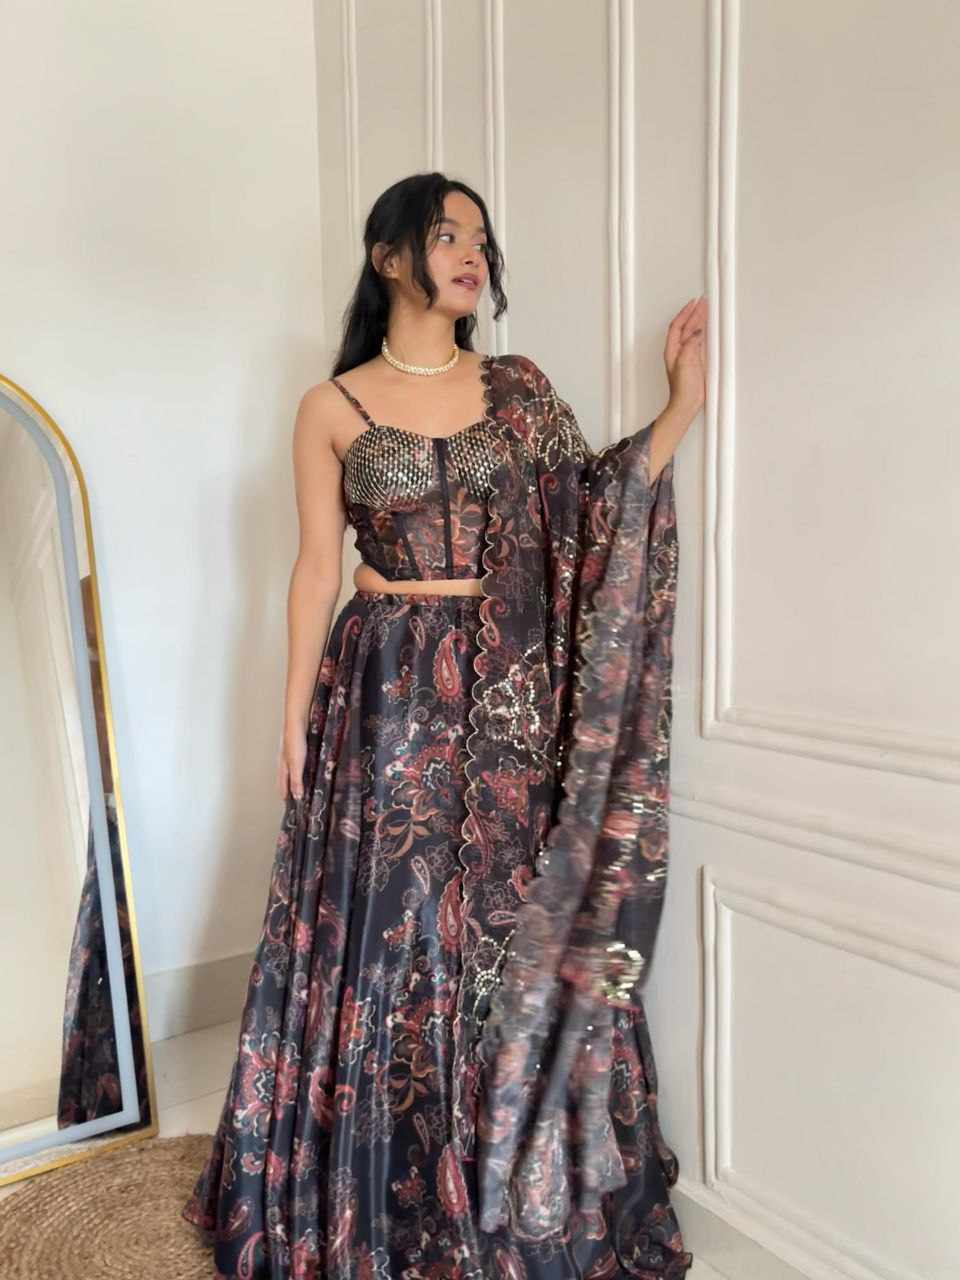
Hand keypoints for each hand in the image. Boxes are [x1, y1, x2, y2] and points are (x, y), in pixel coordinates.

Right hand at [277, 721, 306, 802]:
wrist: (297, 720)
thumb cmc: (294, 740)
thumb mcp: (296, 764)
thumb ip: (296, 780)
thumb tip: (296, 797)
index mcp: (283, 766)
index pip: (282, 784)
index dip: (285, 794)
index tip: (287, 803)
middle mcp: (285, 760)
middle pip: (286, 777)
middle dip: (288, 787)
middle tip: (293, 796)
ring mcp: (290, 753)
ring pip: (291, 769)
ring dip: (295, 778)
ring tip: (300, 784)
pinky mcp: (298, 746)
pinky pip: (299, 761)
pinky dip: (301, 768)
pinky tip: (307, 766)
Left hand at [664, 295, 706, 418]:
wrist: (686, 403)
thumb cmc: (682, 388)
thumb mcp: (686, 363)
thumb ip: (690, 346)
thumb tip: (696, 331)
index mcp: (672, 350)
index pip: (677, 325)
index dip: (685, 313)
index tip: (694, 303)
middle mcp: (677, 351)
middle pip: (685, 326)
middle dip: (693, 313)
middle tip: (702, 302)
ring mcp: (686, 355)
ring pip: (691, 332)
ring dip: (697, 320)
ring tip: (704, 309)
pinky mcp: (694, 360)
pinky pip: (697, 340)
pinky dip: (702, 331)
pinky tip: (705, 327)